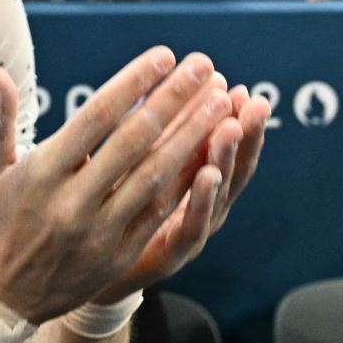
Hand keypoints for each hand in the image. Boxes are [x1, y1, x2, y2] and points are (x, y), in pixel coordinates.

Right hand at [0, 47, 233, 322]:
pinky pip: (161, 211)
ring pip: (156, 175)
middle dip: (174, 100)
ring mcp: (99, 231)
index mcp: (42, 174)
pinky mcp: (118, 254)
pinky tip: (211, 153)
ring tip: (220, 103)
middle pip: (135, 141)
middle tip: (204, 66)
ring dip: (193, 136)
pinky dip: (188, 181)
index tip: (164, 56)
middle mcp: (73, 202)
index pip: (96, 118)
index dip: (133, 84)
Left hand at [89, 77, 270, 304]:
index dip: (239, 119)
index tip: (244, 89)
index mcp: (198, 180)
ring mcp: (192, 231)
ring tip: (230, 127)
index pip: (227, 147)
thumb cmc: (115, 206)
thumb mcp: (138, 160)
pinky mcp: (173, 254)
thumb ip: (157, 127)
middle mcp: (204, 207)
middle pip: (234, 167)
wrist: (88, 268)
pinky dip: (202, 200)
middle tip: (254, 103)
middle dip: (246, 133)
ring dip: (226, 157)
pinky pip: (193, 225)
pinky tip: (207, 173)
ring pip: (218, 193)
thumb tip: (170, 74)